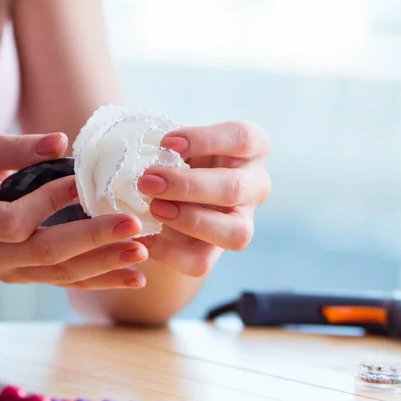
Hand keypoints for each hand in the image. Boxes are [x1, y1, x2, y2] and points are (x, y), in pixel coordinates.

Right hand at [0, 131, 147, 288]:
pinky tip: (135, 277)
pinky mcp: (29, 278)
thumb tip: (61, 142)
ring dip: (105, 264)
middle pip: (46, 253)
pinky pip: (68, 283)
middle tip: (133, 224)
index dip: (48, 203)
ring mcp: (11, 273)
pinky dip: (103, 280)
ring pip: (62, 275)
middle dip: (92, 239)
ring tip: (143, 251)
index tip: (81, 182)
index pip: (15, 221)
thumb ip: (13, 147)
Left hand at [136, 121, 270, 276]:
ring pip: (233, 233)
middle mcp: (256, 184)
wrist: (173, 192)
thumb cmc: (179, 154)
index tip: (166, 143)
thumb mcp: (179, 141)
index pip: (242, 138)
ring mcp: (245, 221)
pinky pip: (202, 262)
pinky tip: (144, 238)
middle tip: (147, 181)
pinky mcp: (219, 250)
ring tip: (154, 208)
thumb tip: (146, 150)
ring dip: (190, 222)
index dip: (205, 140)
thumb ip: (170, 146)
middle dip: (186, 186)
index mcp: (252, 147)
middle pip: (234, 188)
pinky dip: (169, 253)